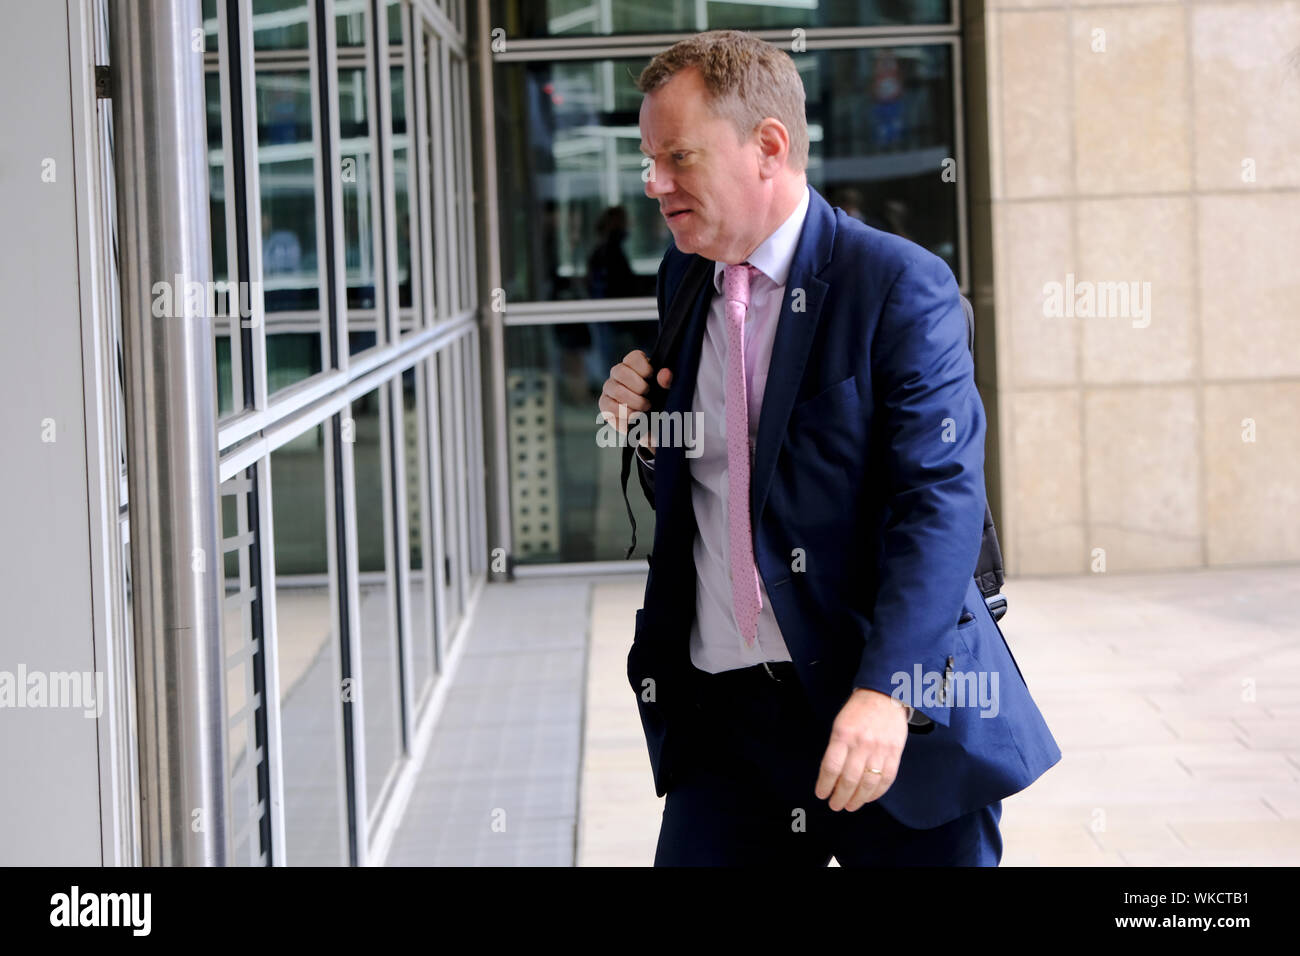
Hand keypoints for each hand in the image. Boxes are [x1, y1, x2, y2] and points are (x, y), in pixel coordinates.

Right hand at [598, 350, 672, 449]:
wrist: (652, 425)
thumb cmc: (659, 403)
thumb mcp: (666, 393)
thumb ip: (667, 383)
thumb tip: (665, 374)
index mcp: (636, 365)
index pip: (634, 357)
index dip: (643, 367)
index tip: (651, 377)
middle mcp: (619, 373)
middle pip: (620, 371)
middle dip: (638, 387)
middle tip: (649, 400)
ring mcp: (610, 388)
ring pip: (615, 390)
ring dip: (632, 403)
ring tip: (643, 412)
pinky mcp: (604, 404)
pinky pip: (608, 407)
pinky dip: (622, 416)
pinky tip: (633, 420)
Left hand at [815, 687, 908, 810]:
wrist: (884, 696)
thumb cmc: (858, 711)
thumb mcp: (839, 724)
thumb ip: (836, 749)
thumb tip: (831, 777)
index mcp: (843, 735)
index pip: (831, 767)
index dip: (825, 785)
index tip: (821, 794)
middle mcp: (861, 744)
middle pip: (849, 779)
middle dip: (840, 797)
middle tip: (835, 805)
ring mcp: (880, 749)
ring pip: (868, 783)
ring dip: (858, 799)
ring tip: (850, 806)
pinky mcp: (895, 752)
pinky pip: (887, 778)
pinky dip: (877, 792)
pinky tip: (868, 797)